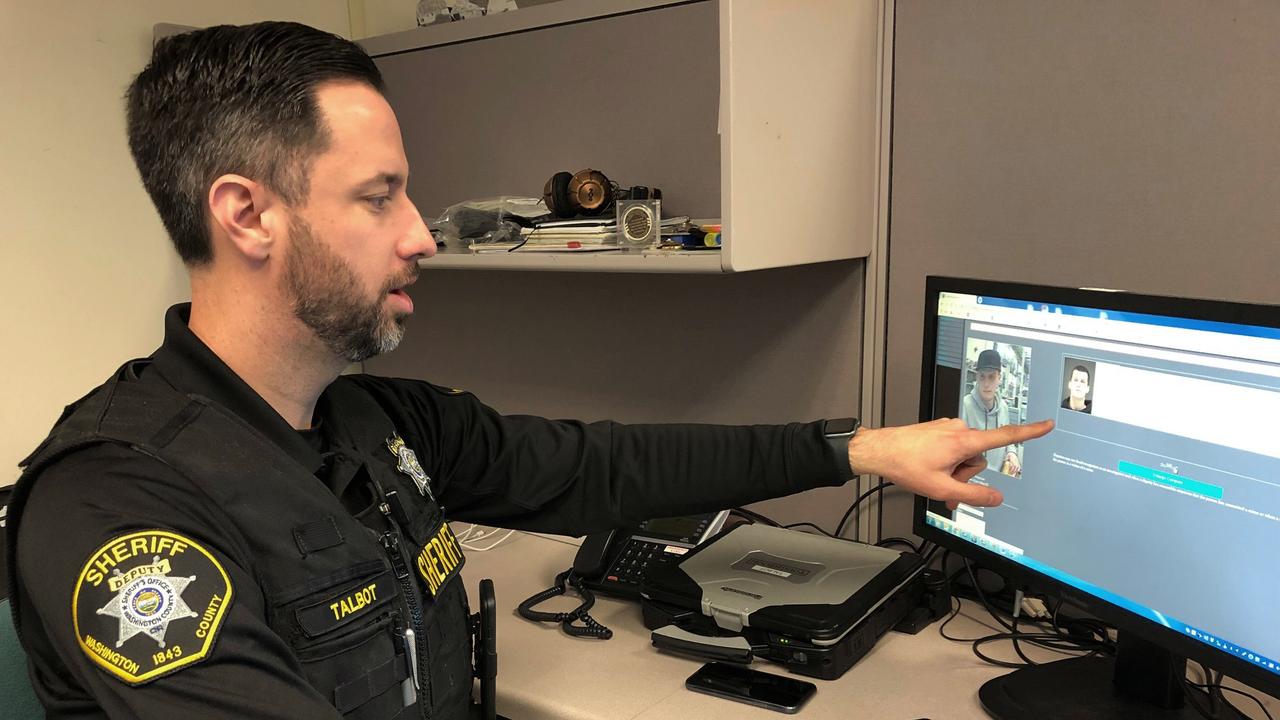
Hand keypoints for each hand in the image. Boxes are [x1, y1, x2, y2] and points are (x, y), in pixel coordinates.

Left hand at [847, 418, 1052, 507]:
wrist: (879, 450)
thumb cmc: (905, 465)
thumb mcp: (941, 489)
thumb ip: (973, 496)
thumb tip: (996, 499)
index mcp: (964, 441)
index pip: (1005, 436)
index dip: (1029, 432)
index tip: (1047, 424)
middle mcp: (959, 430)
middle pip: (979, 458)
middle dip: (967, 475)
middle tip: (946, 484)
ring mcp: (948, 429)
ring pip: (965, 456)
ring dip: (955, 471)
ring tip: (934, 476)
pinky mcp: (940, 431)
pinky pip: (953, 450)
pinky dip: (947, 464)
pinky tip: (930, 470)